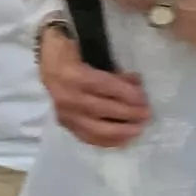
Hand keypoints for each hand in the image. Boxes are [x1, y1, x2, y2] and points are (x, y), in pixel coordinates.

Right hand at [39, 25, 151, 147]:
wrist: (49, 64)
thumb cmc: (75, 54)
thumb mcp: (94, 54)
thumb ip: (114, 71)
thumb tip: (136, 83)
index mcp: (74, 75)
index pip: (104, 87)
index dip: (126, 94)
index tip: (144, 99)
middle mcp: (67, 97)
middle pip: (101, 109)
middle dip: (127, 114)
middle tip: (146, 116)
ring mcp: (65, 114)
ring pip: (94, 129)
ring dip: (119, 132)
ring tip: (138, 130)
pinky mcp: (65, 124)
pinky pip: (86, 137)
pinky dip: (106, 141)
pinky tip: (122, 141)